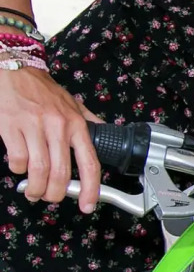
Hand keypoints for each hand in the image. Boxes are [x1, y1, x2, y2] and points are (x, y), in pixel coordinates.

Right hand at [0, 67, 103, 211]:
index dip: (90, 188)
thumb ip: (88, 121)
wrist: (14, 67)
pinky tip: (19, 168)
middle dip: (55, 193)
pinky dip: (18, 169)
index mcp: (76, 124)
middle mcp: (58, 126)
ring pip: (39, 169)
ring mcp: (33, 125)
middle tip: (50, 198)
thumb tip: (106, 133)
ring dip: (36, 187)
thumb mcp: (72, 103)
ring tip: (33, 191)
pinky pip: (17, 158)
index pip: (89, 163)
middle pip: (61, 172)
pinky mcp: (10, 124)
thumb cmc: (41, 88)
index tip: (88, 204)